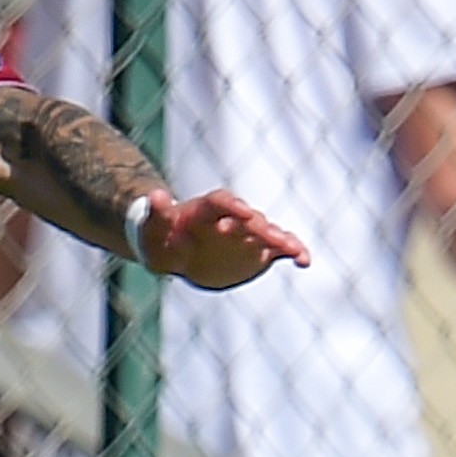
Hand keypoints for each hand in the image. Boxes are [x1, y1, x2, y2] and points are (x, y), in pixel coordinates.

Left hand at [144, 188, 310, 292]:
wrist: (175, 251)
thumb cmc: (160, 240)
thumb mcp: (151, 231)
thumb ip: (156, 214)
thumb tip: (155, 194)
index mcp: (204, 211)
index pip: (221, 203)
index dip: (232, 207)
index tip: (242, 212)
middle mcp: (230, 218)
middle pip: (249, 218)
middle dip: (258, 225)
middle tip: (267, 233)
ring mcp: (246, 234)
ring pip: (268, 233)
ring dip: (281, 239)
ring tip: (293, 249)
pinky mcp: (258, 251)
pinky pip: (280, 250)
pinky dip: (294, 252)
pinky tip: (304, 262)